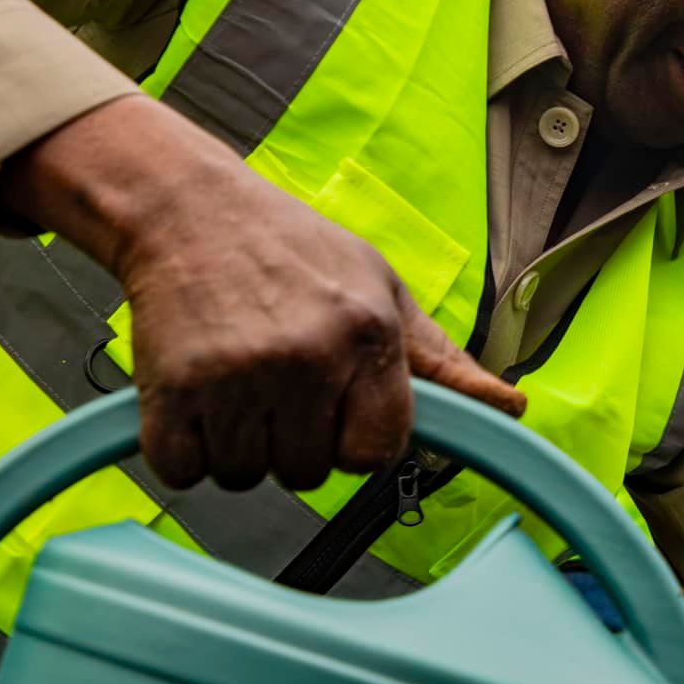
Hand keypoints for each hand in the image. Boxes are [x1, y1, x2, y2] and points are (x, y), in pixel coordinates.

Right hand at [0, 95, 524, 491]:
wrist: (189, 208)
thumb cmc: (294, 249)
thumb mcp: (380, 288)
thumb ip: (440, 360)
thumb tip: (510, 408)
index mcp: (367, 334)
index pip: (378, 451)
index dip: (355, 440)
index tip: (335, 410)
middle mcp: (307, 357)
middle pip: (310, 472)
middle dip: (292, 440)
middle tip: (275, 381)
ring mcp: (237, 375)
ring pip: (245, 475)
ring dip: (236, 444)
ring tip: (236, 379)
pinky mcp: (173, 388)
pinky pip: (182, 471)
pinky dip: (182, 449)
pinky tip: (194, 394)